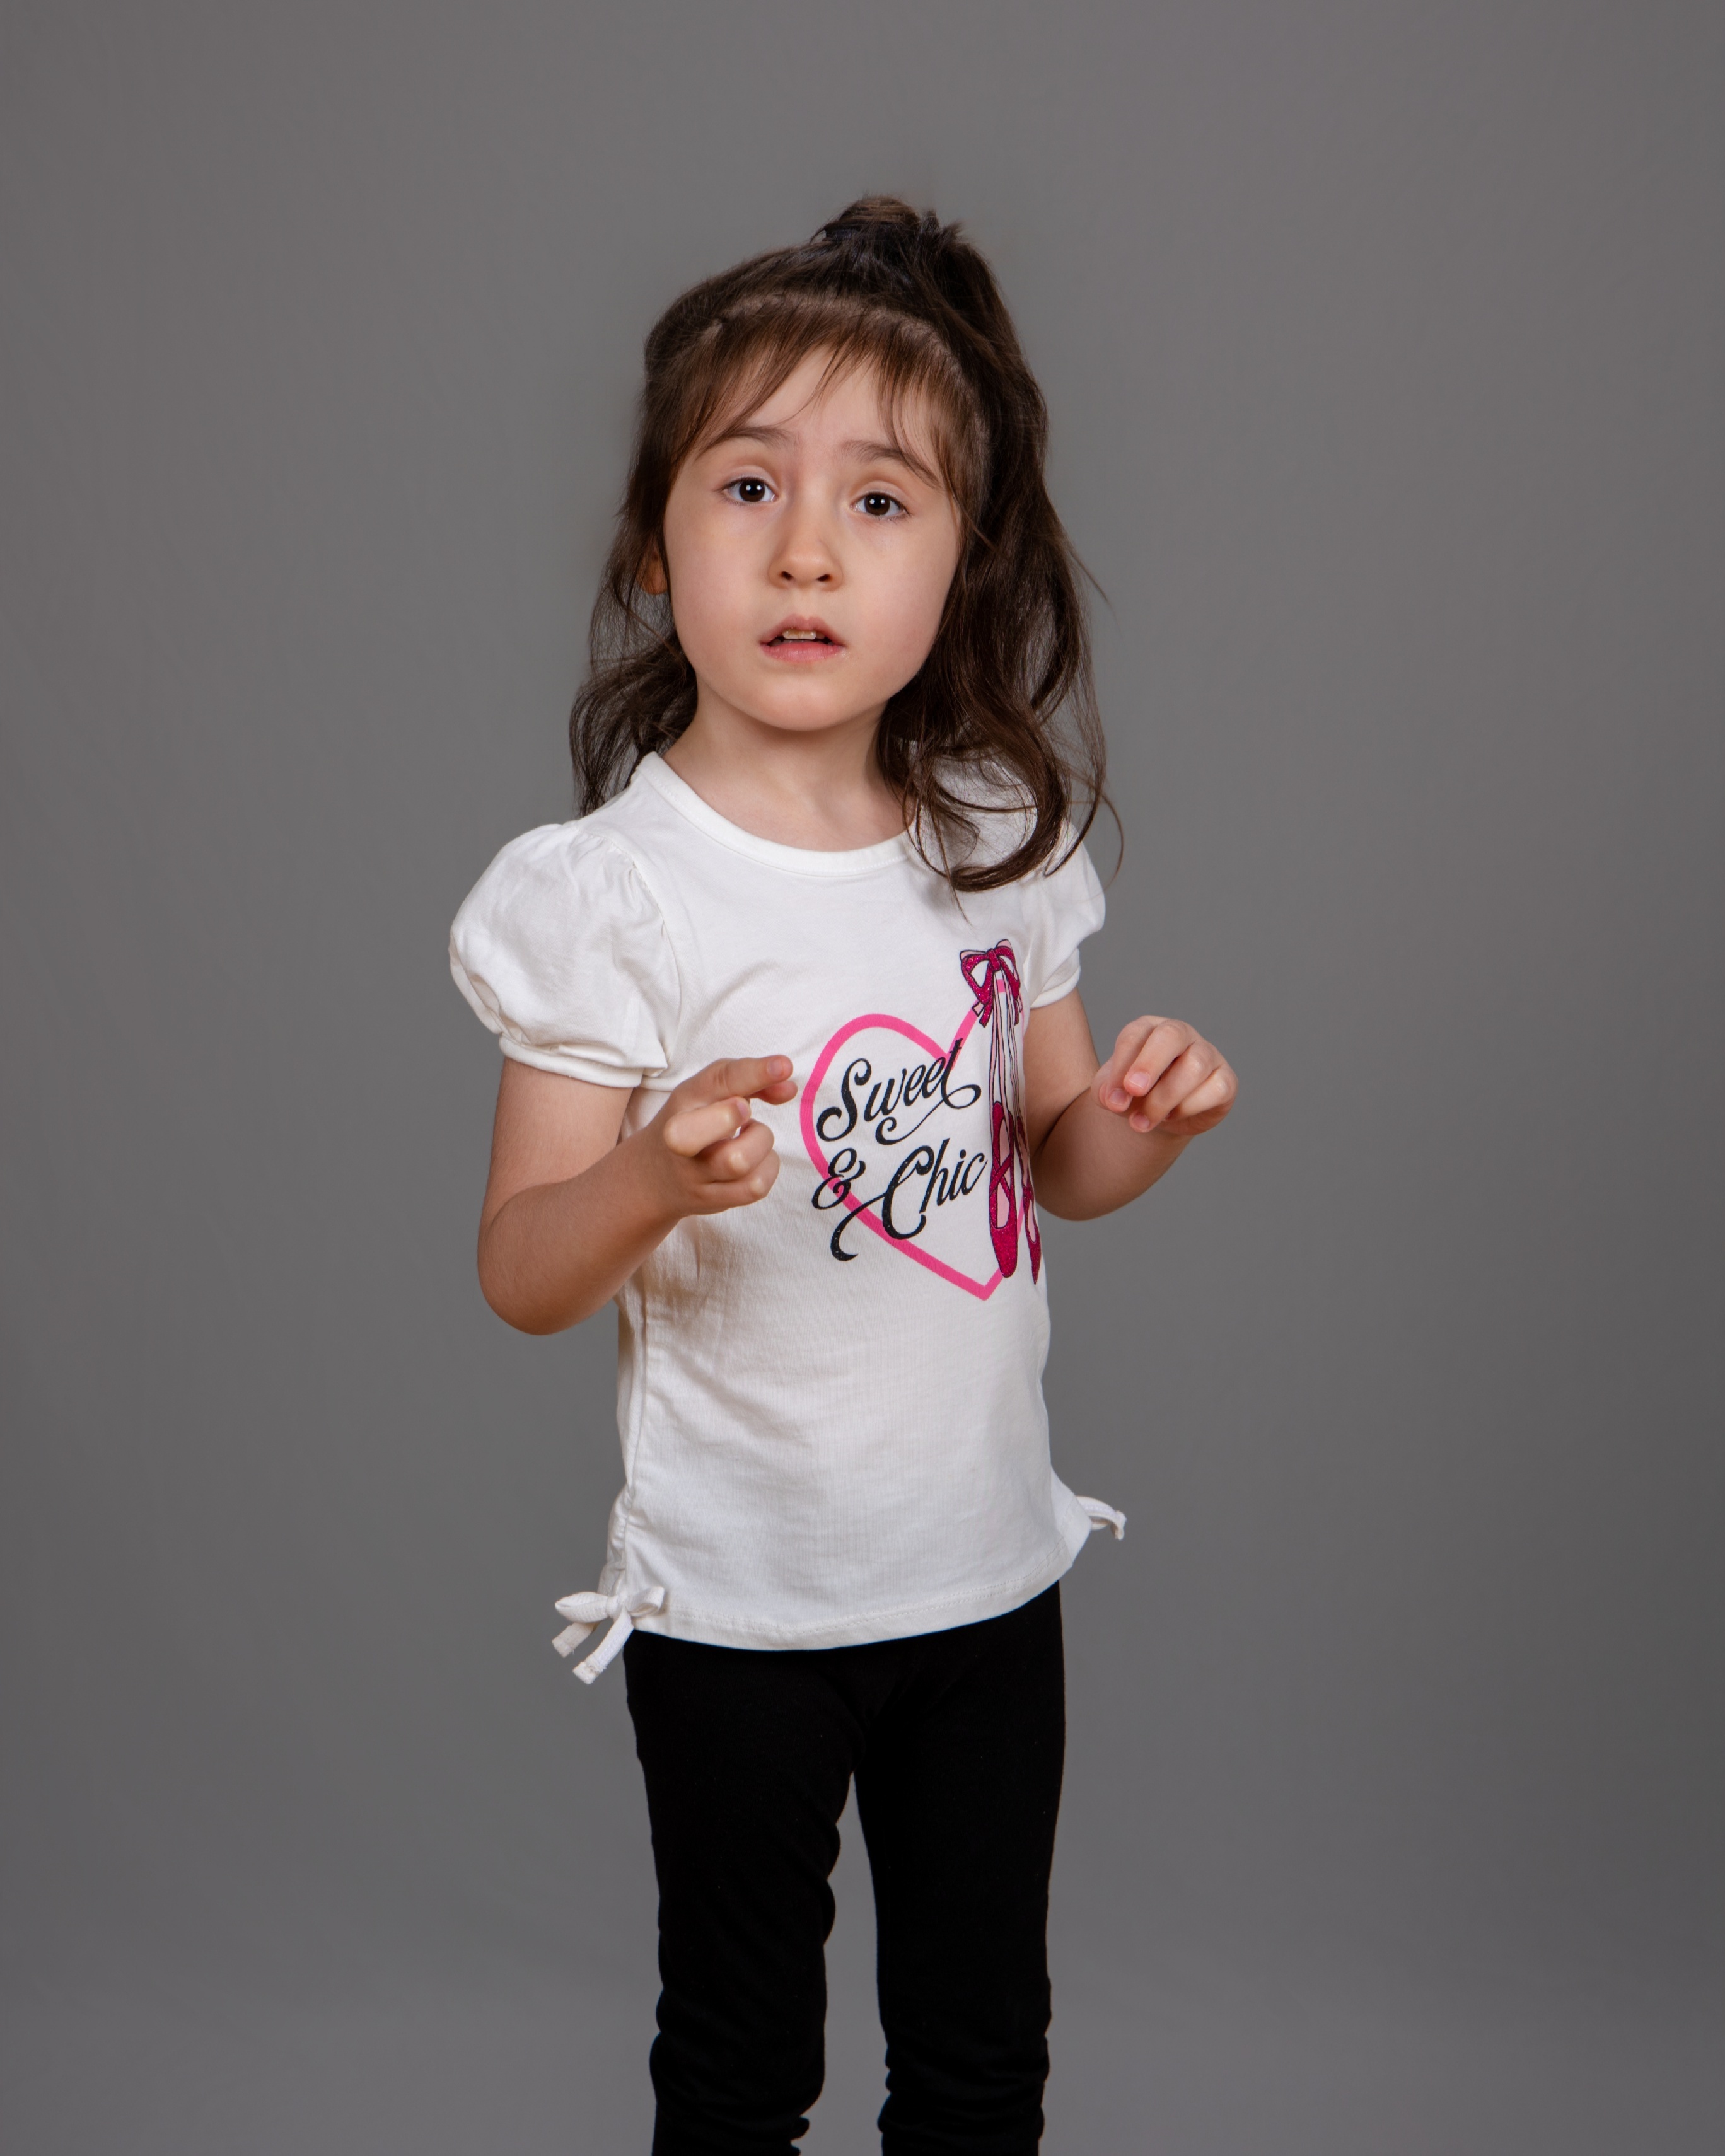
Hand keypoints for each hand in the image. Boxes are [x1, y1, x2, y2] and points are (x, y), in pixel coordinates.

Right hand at [642, 1055, 798, 1217]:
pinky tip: (755, 1160)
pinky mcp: (713, 1200)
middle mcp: (682, 1139)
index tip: (784, 1066)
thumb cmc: (693, 1122)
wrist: (654, 1177)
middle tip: (744, 1113)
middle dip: (734, 1116)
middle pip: (712, 1129)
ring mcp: (695, 1175)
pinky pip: (756, 1187)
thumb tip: (789, 1087)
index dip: (754, 1072)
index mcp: (684, 1102)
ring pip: (741, 1161)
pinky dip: (767, 1168)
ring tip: (750, 1136)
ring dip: (760, 1143)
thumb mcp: (709, 1093)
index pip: (718, 1080)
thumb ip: (751, 1081)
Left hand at [1093, 1017, 1235, 1137]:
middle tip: (1134, 1091)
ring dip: (1165, 1098)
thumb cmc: (1135, 1095)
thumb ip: (1107, 1093)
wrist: (1159, 1117)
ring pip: (1194, 1066)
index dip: (1122, 1066)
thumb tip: (1115, 1100)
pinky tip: (1172, 1116)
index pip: (1135, 1035)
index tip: (1113, 1099)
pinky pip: (1215, 1089)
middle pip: (1171, 1034)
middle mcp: (1181, 1034)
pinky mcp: (1225, 1080)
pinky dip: (1190, 1107)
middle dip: (1149, 1064)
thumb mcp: (1113, 1093)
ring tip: (1143, 1122)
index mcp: (1149, 1029)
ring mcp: (1207, 1055)